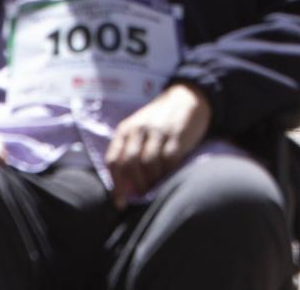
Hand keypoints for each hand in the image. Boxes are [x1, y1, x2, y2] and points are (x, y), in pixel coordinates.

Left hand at [105, 83, 209, 208]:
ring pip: (148, 163)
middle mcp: (139, 129)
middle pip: (129, 163)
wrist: (187, 97)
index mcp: (125, 130)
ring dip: (151, 181)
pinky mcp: (177, 134)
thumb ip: (129, 151)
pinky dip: (167, 173)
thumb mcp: (139, 129)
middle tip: (142, 195)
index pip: (113, 161)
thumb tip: (124, 188)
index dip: (116, 185)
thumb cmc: (159, 120)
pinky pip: (169, 159)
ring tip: (155, 188)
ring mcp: (158, 131)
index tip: (121, 203)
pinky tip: (168, 177)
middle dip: (135, 184)